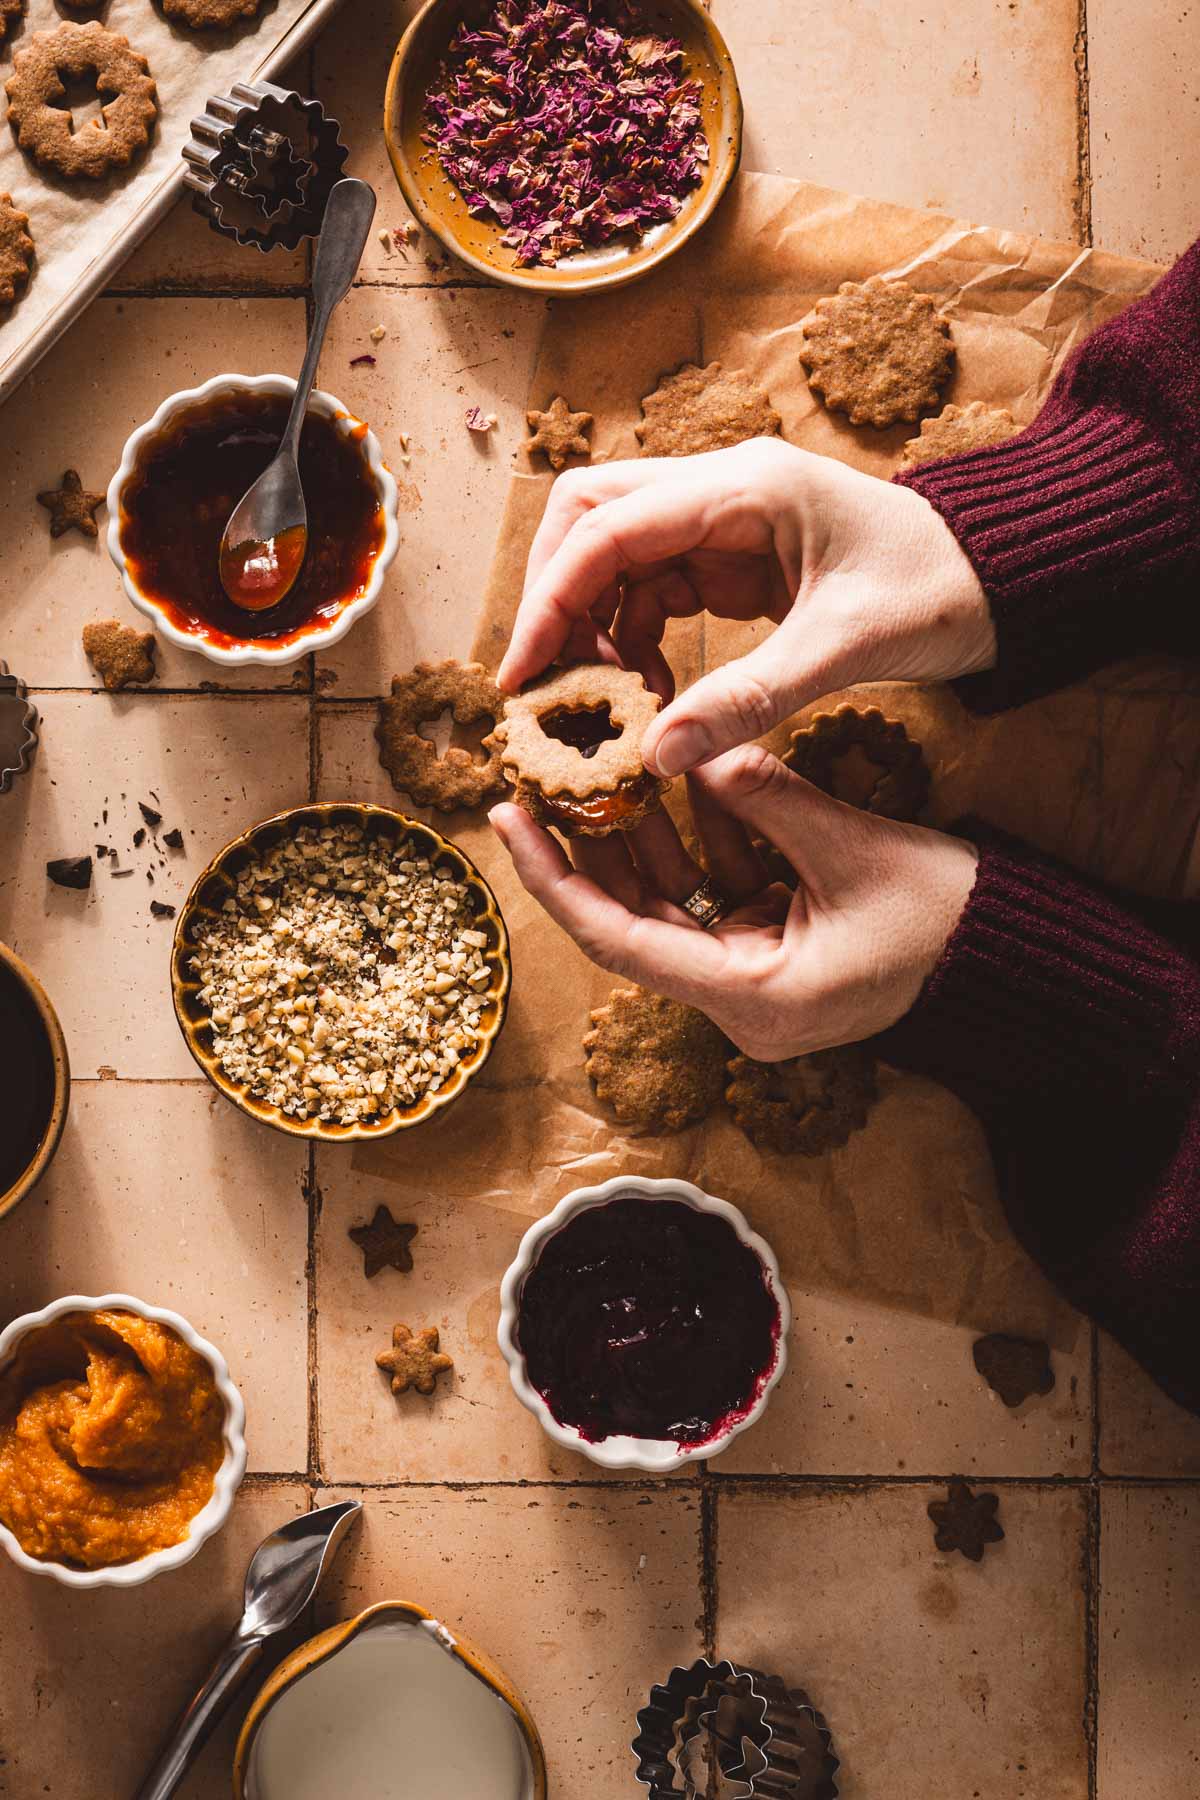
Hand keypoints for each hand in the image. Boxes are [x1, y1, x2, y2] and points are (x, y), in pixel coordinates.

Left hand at [489, 745, 977, 1060]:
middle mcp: (738, 1004)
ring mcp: (753, 980)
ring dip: (637, 837)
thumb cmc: (945, 919)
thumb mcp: (851, 850)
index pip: (619, 940)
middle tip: (537, 779)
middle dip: (587, 848)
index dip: (556, 878)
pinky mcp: (771, 952)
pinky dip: (695, 840)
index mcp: (750, 1000)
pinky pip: (712, 894)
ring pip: (668, 904)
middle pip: (632, 921)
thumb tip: (692, 748)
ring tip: (590, 766)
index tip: (509, 820)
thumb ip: (765, 798)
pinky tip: (669, 780)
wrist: (1011, 955)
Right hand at [498, 438, 993, 777]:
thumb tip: (655, 758)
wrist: (997, 582)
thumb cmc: (937, 592)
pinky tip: (642, 697)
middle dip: (553, 599)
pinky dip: (630, 640)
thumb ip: (748, 698)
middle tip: (542, 684)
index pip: (607, 526)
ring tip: (594, 706)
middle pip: (589, 521)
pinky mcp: (729, 560)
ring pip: (612, 559)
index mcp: (744, 487)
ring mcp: (720, 522)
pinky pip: (651, 591)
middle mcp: (719, 490)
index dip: (550, 598)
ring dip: (590, 627)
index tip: (522, 674)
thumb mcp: (843, 649)